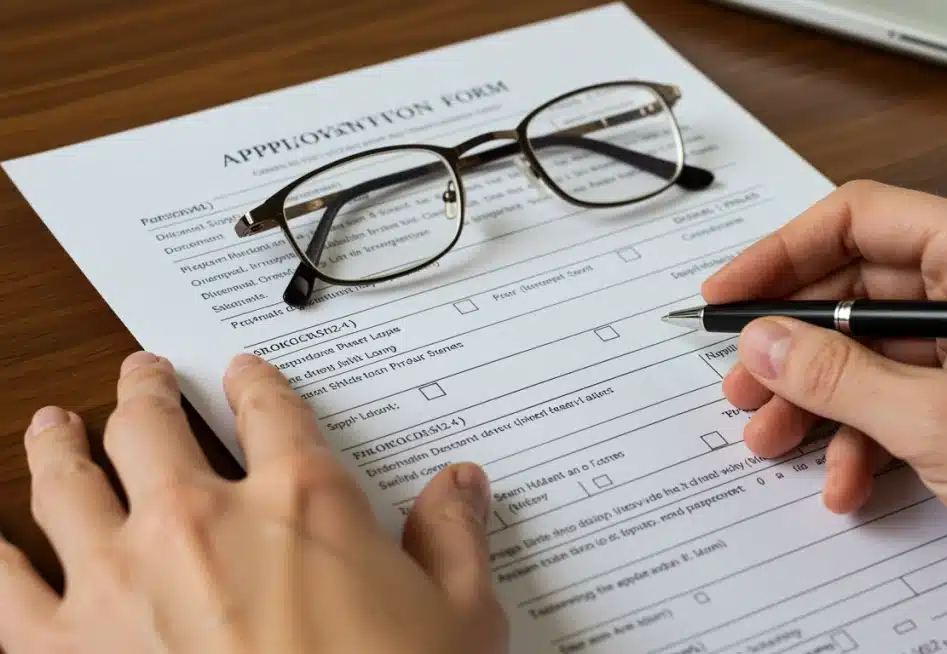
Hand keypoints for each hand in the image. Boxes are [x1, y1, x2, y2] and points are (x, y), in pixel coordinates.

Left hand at [0, 352, 506, 653]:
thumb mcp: (460, 617)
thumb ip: (454, 539)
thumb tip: (461, 487)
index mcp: (301, 502)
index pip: (271, 411)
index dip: (256, 384)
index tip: (245, 376)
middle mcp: (202, 521)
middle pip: (152, 424)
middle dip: (144, 392)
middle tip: (141, 378)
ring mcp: (124, 579)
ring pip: (70, 480)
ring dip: (60, 443)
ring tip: (56, 426)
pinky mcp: (64, 649)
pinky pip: (3, 588)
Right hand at [703, 180, 946, 637]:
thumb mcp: (944, 421)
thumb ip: (839, 375)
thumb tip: (763, 340)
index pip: (862, 219)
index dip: (782, 254)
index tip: (728, 296)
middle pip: (864, 290)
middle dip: (796, 343)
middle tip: (742, 383)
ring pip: (880, 353)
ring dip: (822, 399)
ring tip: (773, 441)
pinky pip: (909, 400)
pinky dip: (869, 437)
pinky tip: (846, 481)